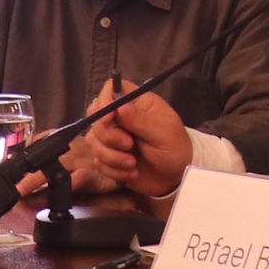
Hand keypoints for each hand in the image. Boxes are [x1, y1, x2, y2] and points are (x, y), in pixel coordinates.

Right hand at [78, 86, 192, 197]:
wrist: (176, 178)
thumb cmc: (175, 149)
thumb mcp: (163, 133)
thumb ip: (140, 120)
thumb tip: (119, 106)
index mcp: (137, 103)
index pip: (111, 89)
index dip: (104, 101)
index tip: (109, 118)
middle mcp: (121, 118)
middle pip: (95, 117)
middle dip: (110, 136)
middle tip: (130, 144)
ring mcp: (113, 137)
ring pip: (92, 141)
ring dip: (111, 156)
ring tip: (132, 163)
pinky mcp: (109, 157)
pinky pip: (97, 161)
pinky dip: (113, 170)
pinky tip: (131, 172)